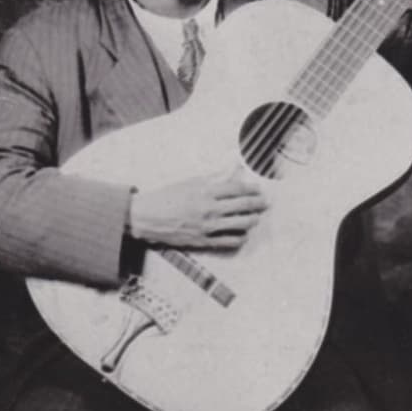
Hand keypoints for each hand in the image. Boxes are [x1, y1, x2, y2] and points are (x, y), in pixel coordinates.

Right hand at [127, 171, 267, 250]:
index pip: (237, 189)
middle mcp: (209, 209)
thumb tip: (233, 168)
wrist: (147, 217)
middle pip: (243, 206)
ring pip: (240, 224)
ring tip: (256, 217)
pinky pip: (229, 241)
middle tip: (265, 203)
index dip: (252, 189)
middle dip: (258, 204)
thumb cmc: (167, 197)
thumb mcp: (190, 182)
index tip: (258, 189)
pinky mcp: (204, 241)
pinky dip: (240, 237)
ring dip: (252, 220)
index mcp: (206, 192)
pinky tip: (243, 233)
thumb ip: (214, 177)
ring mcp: (207, 227)